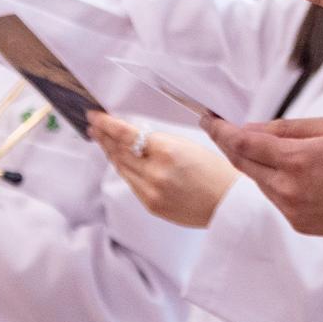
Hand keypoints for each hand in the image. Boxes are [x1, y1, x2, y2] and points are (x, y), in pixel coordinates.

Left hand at [88, 113, 238, 228]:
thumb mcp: (188, 145)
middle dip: (104, 137)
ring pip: (122, 168)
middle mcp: (154, 172)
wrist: (229, 203)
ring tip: (101, 140)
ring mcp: (151, 192)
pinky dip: (125, 170)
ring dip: (110, 153)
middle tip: (93, 125)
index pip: (126, 135)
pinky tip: (120, 161)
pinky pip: (132, 184)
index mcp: (167, 151)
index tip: (95, 116)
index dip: (107, 125)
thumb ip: (159, 141)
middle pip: (119, 152)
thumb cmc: (216, 170)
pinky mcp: (151, 205)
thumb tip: (134, 137)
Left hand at [200, 114, 322, 237]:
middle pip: (243, 164)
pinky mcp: (299, 224)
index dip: (220, 130)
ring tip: (264, 147)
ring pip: (258, 182)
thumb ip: (288, 128)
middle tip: (219, 128)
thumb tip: (253, 129)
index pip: (242, 143)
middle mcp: (287, 188)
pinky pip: (275, 198)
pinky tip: (289, 172)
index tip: (207, 120)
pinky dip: (273, 182)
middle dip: (228, 145)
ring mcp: (291, 210)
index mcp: (295, 160)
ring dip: (254, 164)